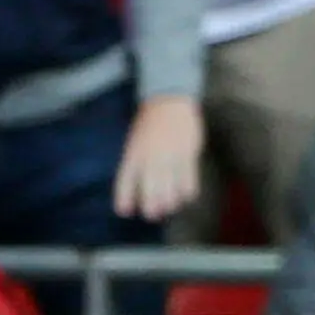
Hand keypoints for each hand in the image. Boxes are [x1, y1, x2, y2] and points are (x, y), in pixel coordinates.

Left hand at [111, 94, 204, 222]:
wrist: (169, 101)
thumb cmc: (148, 125)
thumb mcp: (133, 146)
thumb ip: (132, 169)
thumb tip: (133, 197)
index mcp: (133, 157)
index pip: (124, 187)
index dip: (124, 204)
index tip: (127, 211)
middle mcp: (150, 161)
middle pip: (151, 198)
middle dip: (152, 211)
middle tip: (154, 212)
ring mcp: (170, 159)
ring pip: (172, 195)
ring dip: (171, 204)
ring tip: (171, 204)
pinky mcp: (188, 155)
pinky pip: (189, 184)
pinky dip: (187, 194)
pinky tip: (186, 194)